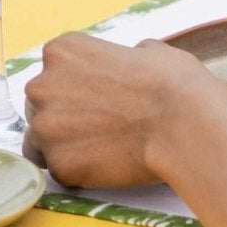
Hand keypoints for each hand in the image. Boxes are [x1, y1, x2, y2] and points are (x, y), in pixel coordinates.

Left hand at [23, 34, 226, 188]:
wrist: (186, 126)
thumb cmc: (176, 87)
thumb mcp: (150, 52)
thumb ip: (125, 57)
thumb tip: (133, 60)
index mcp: (61, 52)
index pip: (52, 77)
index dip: (75, 95)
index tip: (98, 106)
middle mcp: (42, 85)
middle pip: (39, 109)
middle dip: (65, 122)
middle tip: (100, 133)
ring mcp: (46, 128)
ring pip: (42, 145)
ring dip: (68, 150)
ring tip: (104, 154)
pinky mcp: (60, 164)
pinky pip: (63, 173)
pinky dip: (81, 175)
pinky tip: (110, 169)